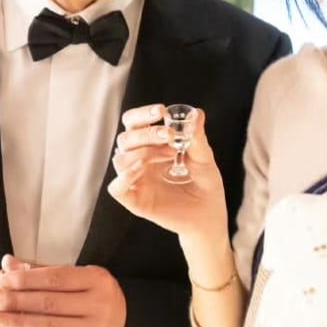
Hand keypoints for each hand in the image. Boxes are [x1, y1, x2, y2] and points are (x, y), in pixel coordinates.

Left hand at [0, 258, 126, 326]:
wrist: (124, 326)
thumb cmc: (91, 298)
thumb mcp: (75, 279)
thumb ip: (41, 271)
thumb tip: (7, 262)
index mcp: (97, 279)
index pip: (55, 277)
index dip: (25, 280)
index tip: (1, 282)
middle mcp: (101, 304)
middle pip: (50, 303)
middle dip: (16, 302)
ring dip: (18, 324)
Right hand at [109, 104, 227, 244]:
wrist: (210, 215)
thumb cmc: (205, 185)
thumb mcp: (204, 158)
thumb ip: (196, 137)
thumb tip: (196, 113)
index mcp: (151, 146)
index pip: (133, 124)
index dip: (142, 115)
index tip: (161, 111)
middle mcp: (139, 161)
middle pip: (125, 138)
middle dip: (146, 133)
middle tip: (169, 134)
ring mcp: (136, 181)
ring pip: (120, 159)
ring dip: (143, 152)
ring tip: (171, 155)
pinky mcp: (135, 201)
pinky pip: (116, 188)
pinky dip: (124, 177)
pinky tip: (142, 168)